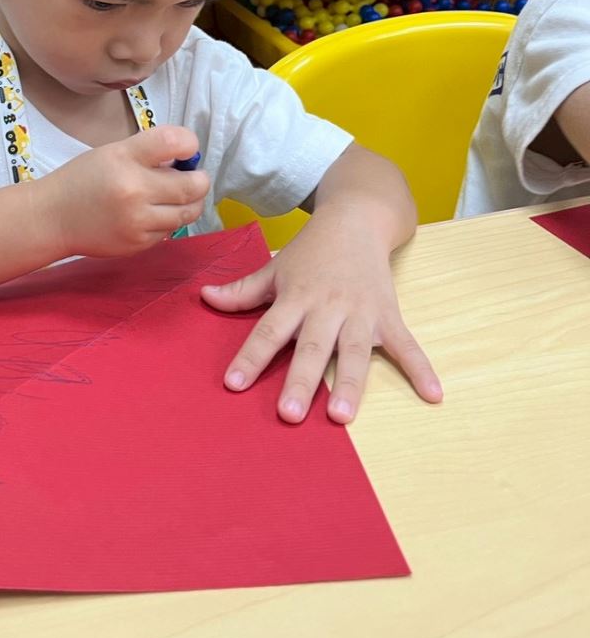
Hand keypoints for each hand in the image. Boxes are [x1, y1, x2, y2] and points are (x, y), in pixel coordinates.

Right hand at [42, 125, 209, 259]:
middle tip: (194, 178)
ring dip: (190, 203)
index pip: (173, 141)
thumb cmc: (83, 180)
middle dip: (199, 180)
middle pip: (192, 186)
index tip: (187, 150)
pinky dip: (169, 221)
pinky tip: (153, 213)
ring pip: (187, 212)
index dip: (190, 143)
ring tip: (177, 196)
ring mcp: (137, 220)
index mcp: (125, 157)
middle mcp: (134, 189)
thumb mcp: (112, 153)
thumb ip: (149, 152)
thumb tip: (186, 160)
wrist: (53, 218)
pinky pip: (170, 230)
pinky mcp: (138, 243)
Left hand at [200, 211, 441, 424]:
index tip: (234, 384)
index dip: (250, 357)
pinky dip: (421, 368)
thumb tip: (204, 297)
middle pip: (311, 349)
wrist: (357, 219)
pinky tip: (433, 394)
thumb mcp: (275, 267)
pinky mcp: (388, 315)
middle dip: (301, 381)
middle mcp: (327, 308)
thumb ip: (242, 290)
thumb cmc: (312, 250)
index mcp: (296, 297)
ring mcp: (361, 313)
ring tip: (342, 417)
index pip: (268, 331)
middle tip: (289, 414)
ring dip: (350, 384)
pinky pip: (406, 345)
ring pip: (354, 353)